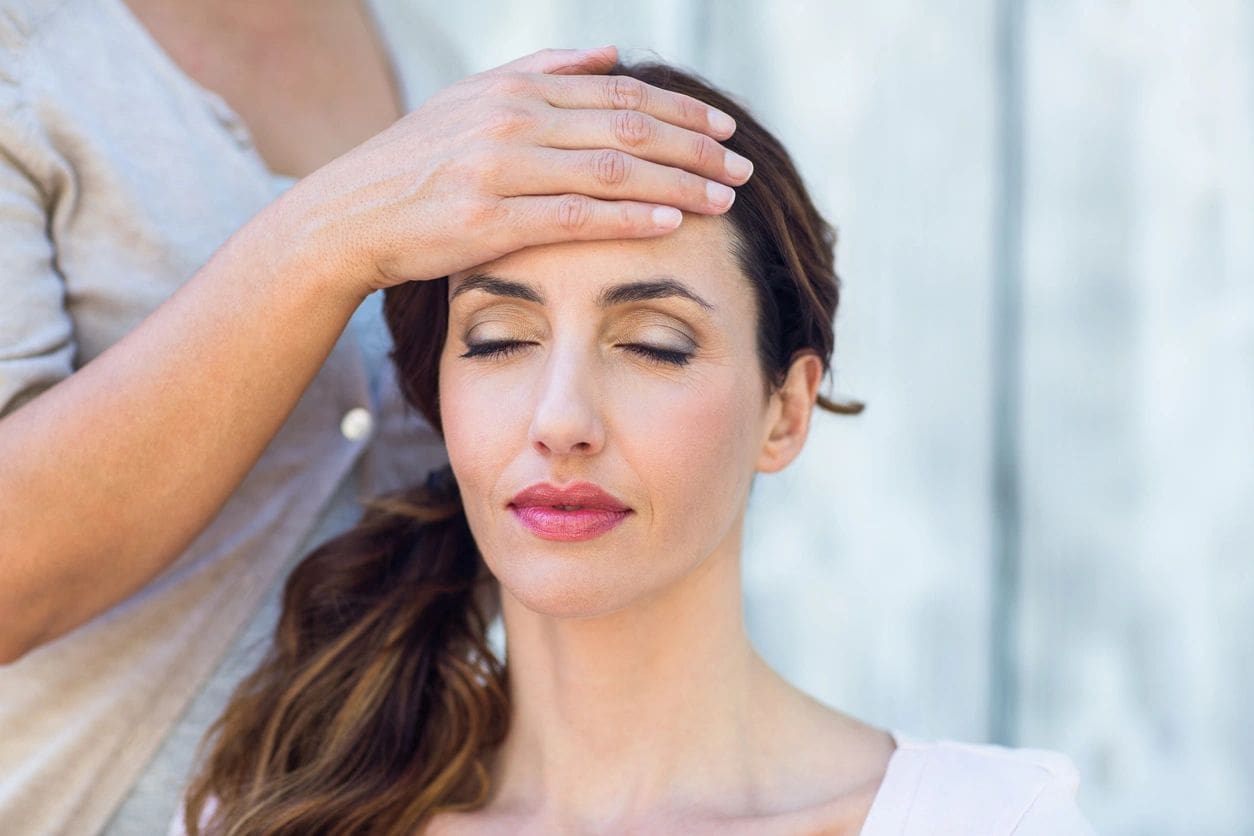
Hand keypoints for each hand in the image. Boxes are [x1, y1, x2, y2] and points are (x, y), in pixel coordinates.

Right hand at [288, 46, 753, 293]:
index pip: (620, 94)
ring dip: (678, 184)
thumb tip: (611, 53)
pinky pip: (576, 216)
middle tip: (742, 168)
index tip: (724, 131)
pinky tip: (671, 222)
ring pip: (612, 169)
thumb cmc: (416, 162)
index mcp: (517, 87)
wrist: (348, 214)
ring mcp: (501, 168)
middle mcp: (513, 119)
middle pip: (628, 127)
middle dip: (695, 148)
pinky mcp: (488, 220)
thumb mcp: (474, 99)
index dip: (680, 113)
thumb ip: (545, 70)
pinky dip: (629, 217)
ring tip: (724, 199)